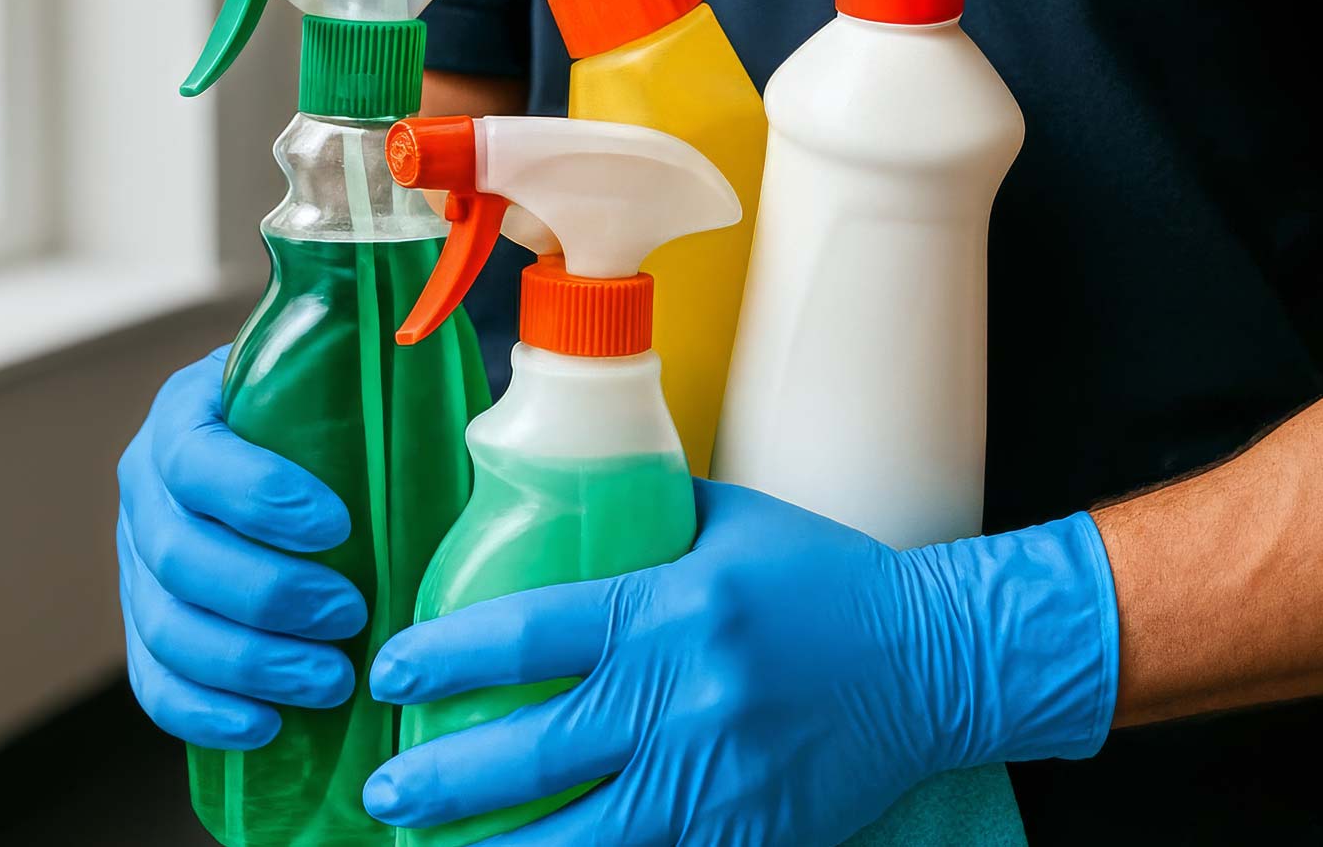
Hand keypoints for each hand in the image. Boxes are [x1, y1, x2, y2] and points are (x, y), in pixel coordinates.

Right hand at [116, 347, 364, 748]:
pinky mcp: (148, 627)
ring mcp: (137, 563)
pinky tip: (266, 725)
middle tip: (352, 615)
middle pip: (180, 556)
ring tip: (332, 681)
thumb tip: (495, 441)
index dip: (258, 497)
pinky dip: (204, 713)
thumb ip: (398, 399)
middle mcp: (147, 488)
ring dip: (250, 664)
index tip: (338, 526)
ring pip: (166, 627)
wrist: (292, 445)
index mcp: (189, 413)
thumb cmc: (339, 419)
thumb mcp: (356, 388)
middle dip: (270, 595)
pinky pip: (155, 682)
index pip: (198, 458)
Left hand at [364, 480, 1117, 844]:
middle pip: (529, 754)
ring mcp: (714, 781)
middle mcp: (683, 700)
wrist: (935, 662)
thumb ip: (644, 524)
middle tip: (387, 792)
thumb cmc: (827, 583)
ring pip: (579, 840)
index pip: (526, 638)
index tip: (390, 676)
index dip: (443, 660)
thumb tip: (559, 508)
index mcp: (671, 610)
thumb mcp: (731, 525)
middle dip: (439, 783)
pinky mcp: (745, 837)